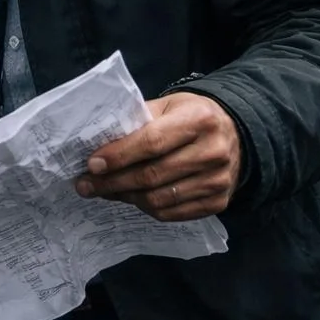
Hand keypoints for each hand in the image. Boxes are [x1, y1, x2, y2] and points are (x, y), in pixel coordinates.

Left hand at [74, 92, 241, 221]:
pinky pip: (173, 213)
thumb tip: (98, 148)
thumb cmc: (189, 116)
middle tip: (85, 185)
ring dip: (125, 197)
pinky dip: (146, 208)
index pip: (151, 142)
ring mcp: (219, 180)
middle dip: (112, 182)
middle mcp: (213, 151)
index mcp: (198, 119)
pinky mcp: (219, 201)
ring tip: (105, 191)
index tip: (91, 165)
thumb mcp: (167, 106)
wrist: (234, 134)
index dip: (118, 156)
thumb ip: (137, 123)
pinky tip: (131, 198)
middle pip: (152, 175)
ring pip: (159, 198)